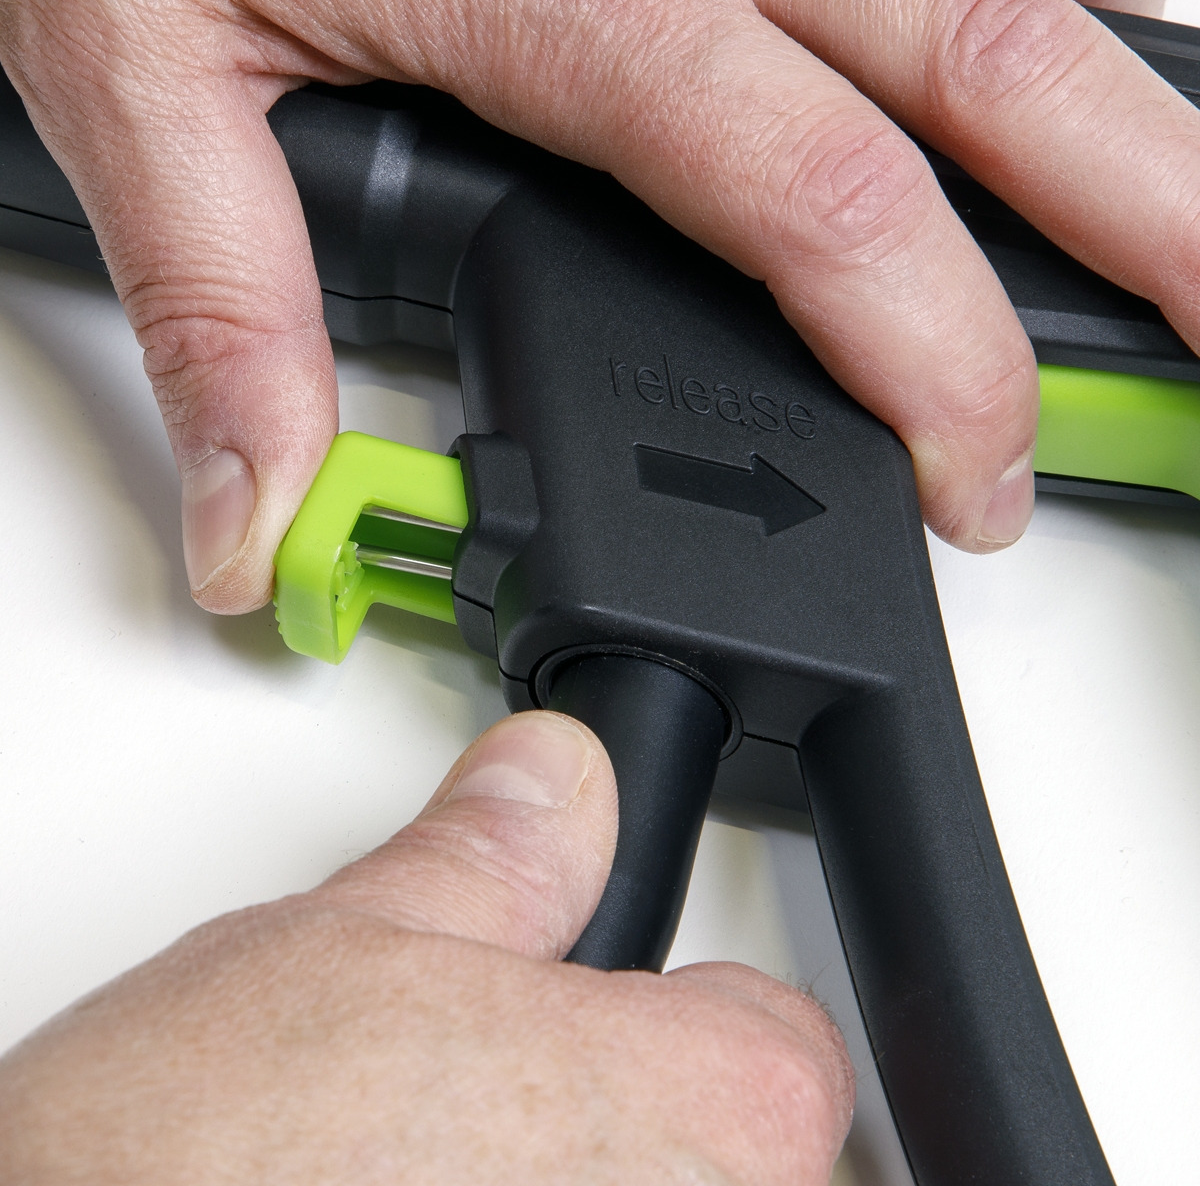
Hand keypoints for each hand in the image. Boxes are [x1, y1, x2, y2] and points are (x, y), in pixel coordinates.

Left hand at [0, 0, 1185, 610]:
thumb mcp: (137, 73)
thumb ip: (223, 314)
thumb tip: (250, 527)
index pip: (820, 209)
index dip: (933, 363)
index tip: (977, 479)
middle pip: (989, 67)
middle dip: (1138, 216)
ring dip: (1120, 90)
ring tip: (1196, 212)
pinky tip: (1093, 27)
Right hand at [0, 712, 852, 1183]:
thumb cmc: (180, 1172)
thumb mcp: (355, 943)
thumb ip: (498, 857)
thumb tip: (558, 779)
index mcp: (706, 1120)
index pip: (781, 1041)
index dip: (681, 1012)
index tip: (601, 1014)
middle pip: (743, 1170)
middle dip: (626, 1126)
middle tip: (491, 1118)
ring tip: (430, 1179)